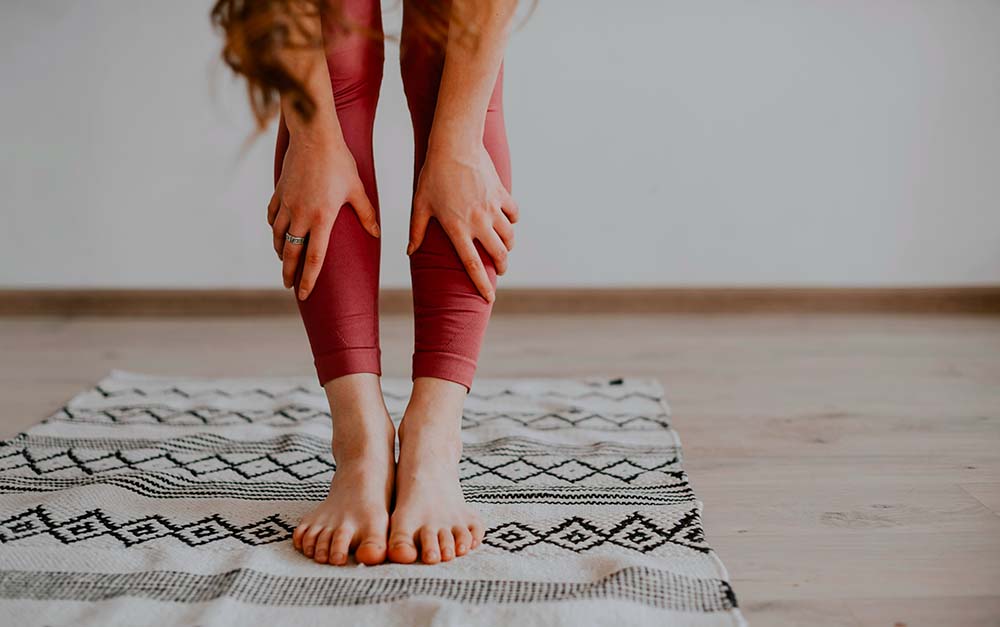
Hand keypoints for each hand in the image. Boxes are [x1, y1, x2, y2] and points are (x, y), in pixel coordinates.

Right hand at [268, 132, 378, 299]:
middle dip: (288, 273)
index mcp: (322, 219)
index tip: (304, 294)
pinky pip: (272, 217)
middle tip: (289, 286)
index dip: (308, 279)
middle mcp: (301, 215)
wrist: (314, 136)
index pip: (314, 258)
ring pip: (278, 236)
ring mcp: (287, 204)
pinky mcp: (279, 193)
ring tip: (284, 261)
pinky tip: (278, 232)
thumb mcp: (357, 189)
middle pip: (290, 253)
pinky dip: (274, 228)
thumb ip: (366, 214)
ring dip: (280, 252)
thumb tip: (377, 233)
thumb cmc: (339, 162)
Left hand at [408, 143, 517, 302]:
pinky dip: (512, 220)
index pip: (472, 264)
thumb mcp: (420, 204)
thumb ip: (417, 230)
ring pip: (509, 236)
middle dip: (501, 266)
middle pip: (497, 254)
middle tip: (500, 269)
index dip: (482, 284)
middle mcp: (478, 222)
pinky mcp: (501, 194)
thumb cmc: (433, 174)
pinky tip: (508, 221)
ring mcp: (492, 208)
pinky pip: (513, 213)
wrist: (455, 144)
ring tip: (504, 248)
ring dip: (508, 246)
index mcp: (457, 229)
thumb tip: (410, 251)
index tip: (489, 299)